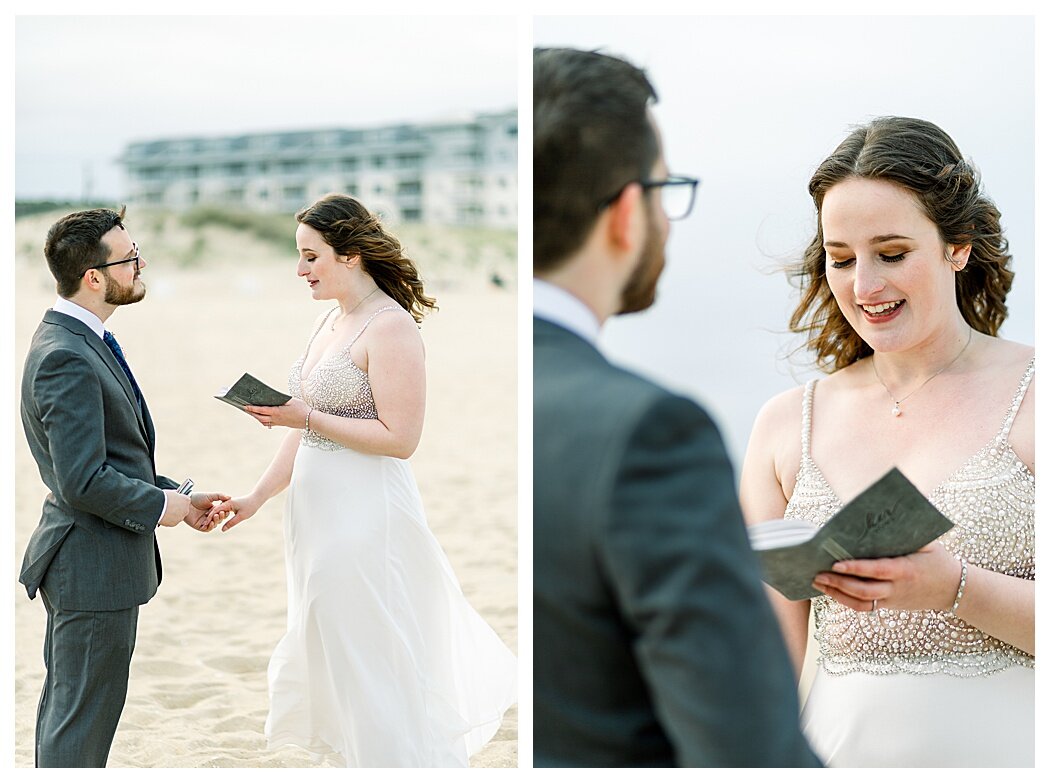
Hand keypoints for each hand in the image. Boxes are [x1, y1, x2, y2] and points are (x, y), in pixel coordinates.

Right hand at [159, 490, 192, 526]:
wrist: (156, 506)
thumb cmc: (163, 497)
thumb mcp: (172, 492)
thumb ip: (176, 494)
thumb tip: (176, 494)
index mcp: (186, 500)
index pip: (186, 501)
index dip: (179, 501)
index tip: (173, 501)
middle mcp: (186, 509)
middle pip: (183, 510)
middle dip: (177, 509)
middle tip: (168, 507)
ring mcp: (181, 517)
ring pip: (178, 516)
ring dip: (173, 515)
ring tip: (164, 512)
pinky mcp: (175, 523)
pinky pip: (172, 521)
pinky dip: (168, 520)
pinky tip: (163, 516)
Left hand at [182, 491, 231, 531]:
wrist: (186, 502)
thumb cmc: (197, 498)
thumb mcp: (210, 496)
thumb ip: (220, 496)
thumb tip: (230, 497)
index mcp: (213, 510)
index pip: (222, 513)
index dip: (224, 513)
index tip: (226, 510)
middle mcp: (209, 517)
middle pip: (219, 520)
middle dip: (221, 517)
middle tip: (221, 513)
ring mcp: (204, 522)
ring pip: (214, 525)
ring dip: (216, 521)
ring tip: (216, 516)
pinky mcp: (199, 526)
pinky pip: (207, 529)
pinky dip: (210, 526)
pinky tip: (211, 522)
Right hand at [207, 493, 263, 531]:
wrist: (256, 499)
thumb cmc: (250, 507)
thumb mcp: (241, 516)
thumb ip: (231, 523)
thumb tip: (222, 529)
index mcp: (228, 503)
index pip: (215, 510)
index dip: (209, 518)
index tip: (204, 524)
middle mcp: (226, 503)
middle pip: (214, 510)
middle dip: (209, 518)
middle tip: (203, 526)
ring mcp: (228, 504)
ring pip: (217, 511)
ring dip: (212, 517)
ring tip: (206, 524)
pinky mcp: (230, 505)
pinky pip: (221, 511)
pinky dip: (217, 515)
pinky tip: (214, 521)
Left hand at [244, 398, 310, 429]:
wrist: (310, 420)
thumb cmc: (302, 408)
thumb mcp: (291, 401)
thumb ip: (280, 399)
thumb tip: (271, 398)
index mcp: (277, 412)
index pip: (262, 410)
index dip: (252, 408)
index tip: (245, 405)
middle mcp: (276, 419)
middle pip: (260, 417)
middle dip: (252, 413)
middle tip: (245, 409)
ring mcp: (279, 423)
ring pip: (263, 422)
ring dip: (257, 418)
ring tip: (251, 413)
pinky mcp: (282, 424)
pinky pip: (269, 424)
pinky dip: (263, 421)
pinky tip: (262, 417)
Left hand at [812, 542, 961, 611]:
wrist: (956, 590)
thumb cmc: (939, 560)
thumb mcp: (927, 544)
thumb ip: (904, 534)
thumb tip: (878, 519)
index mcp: (906, 570)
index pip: (876, 571)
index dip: (855, 569)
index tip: (836, 563)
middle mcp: (897, 588)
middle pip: (864, 591)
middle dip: (838, 584)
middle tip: (817, 574)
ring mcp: (893, 600)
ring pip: (861, 603)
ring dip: (837, 595)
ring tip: (817, 583)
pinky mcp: (890, 606)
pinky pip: (865, 607)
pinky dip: (846, 600)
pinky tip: (831, 590)